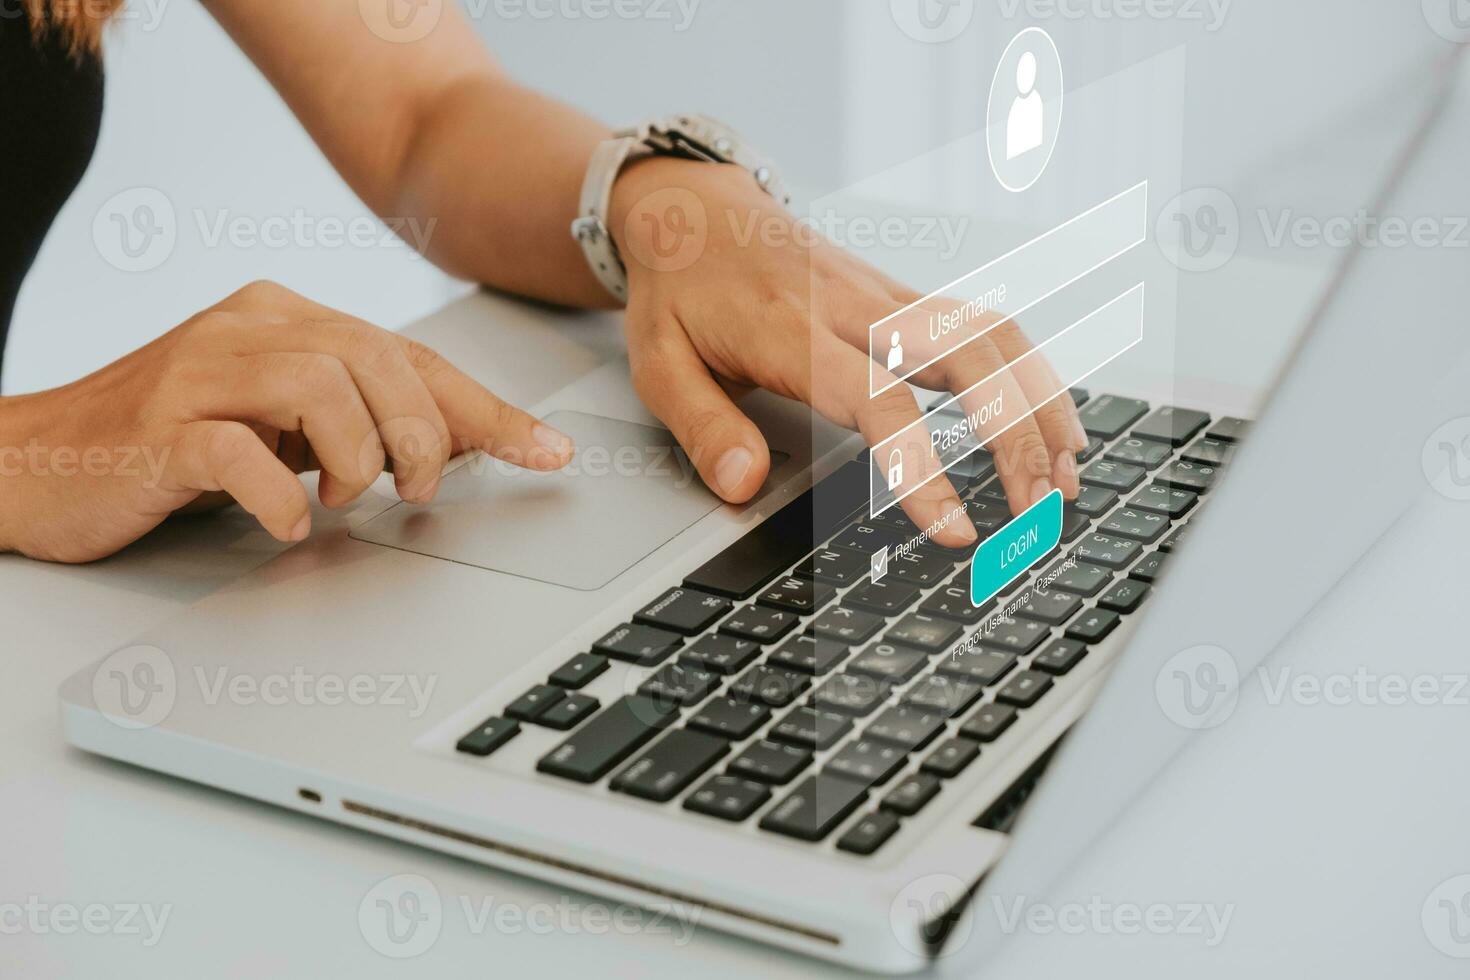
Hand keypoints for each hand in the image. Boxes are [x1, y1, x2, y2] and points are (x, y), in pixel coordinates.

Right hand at [0, 281, 573, 562]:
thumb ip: (360, 418)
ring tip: (343, 500)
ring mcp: (198, 374)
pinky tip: (287, 523)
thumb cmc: (172, 443)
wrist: (35, 460)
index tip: (550, 452)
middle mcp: (247, 328)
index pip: (410, 356)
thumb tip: (464, 443)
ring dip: (358, 458)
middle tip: (416, 491)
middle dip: (423, 435)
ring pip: (320, 387)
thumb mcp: (281, 422)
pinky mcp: (157, 429)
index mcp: (287, 319)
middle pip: (376, 358)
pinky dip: (280, 497)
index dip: (487, 408)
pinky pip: (238, 451)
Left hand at [610, 158, 1087, 547]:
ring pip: (991, 335)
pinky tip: (1052, 423)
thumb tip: (743, 487)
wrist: (691, 207)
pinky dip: (1031, 375)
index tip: (958, 531)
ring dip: (1042, 404)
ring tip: (1069, 477)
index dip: (923, 470)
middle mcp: (855, 306)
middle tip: (1042, 511)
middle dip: (1018, 435)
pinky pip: (985, 327)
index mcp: (794, 330)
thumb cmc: (678, 289)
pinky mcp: (904, 295)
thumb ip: (704, 429)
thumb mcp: (657, 364)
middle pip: (967, 357)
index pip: (877, 403)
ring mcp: (887, 295)